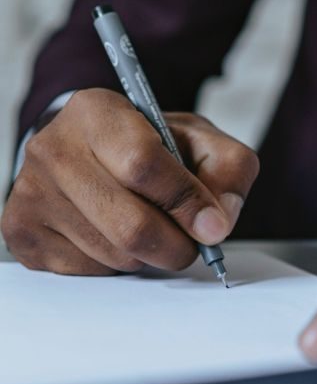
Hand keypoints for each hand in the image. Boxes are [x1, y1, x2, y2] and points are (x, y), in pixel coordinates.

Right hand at [1, 88, 258, 274]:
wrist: (94, 150)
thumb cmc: (152, 144)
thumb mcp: (201, 140)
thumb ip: (228, 170)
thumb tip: (217, 224)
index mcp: (97, 112)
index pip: (144, 165)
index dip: (186, 202)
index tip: (213, 226)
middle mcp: (53, 148)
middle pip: (129, 223)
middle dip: (176, 245)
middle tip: (193, 244)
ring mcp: (31, 192)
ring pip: (113, 254)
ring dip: (150, 256)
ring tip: (155, 229)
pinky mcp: (22, 232)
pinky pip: (89, 272)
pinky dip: (120, 265)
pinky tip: (120, 236)